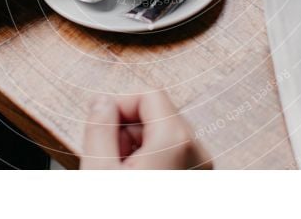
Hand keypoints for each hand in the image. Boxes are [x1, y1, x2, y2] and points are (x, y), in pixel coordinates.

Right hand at [81, 90, 211, 169]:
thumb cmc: (124, 212)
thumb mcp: (100, 170)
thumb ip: (99, 127)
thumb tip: (101, 102)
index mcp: (177, 141)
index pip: (149, 94)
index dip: (119, 106)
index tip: (102, 126)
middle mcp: (198, 151)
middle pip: (156, 114)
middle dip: (127, 131)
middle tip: (110, 160)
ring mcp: (201, 168)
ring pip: (163, 135)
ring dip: (137, 148)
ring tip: (123, 174)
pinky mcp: (198, 179)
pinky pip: (173, 154)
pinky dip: (152, 161)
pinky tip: (136, 181)